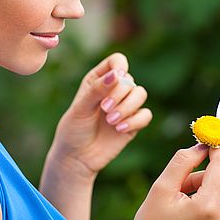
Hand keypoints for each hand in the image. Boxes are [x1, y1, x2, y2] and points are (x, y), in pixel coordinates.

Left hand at [48, 53, 152, 177]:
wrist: (77, 158)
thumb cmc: (74, 129)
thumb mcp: (80, 108)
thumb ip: (97, 90)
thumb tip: (117, 74)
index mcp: (99, 79)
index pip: (117, 61)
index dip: (120, 66)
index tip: (116, 78)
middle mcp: (114, 89)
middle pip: (130, 80)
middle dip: (120, 94)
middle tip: (104, 109)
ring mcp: (125, 106)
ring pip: (141, 94)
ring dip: (128, 107)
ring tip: (111, 121)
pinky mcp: (134, 123)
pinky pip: (146, 115)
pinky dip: (135, 121)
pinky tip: (120, 129)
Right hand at [125, 144, 219, 219]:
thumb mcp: (161, 187)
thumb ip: (183, 161)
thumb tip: (203, 145)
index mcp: (206, 208)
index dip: (217, 149)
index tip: (211, 137)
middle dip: (205, 174)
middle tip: (183, 183)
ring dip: (210, 190)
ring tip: (185, 202)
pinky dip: (213, 205)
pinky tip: (193, 216)